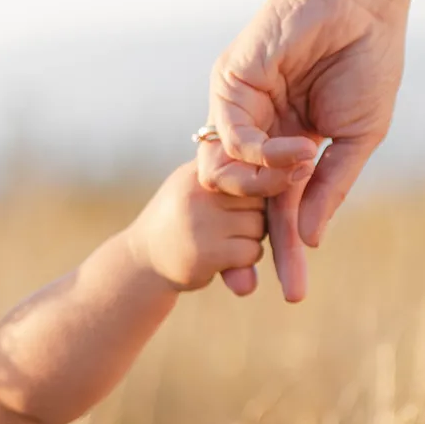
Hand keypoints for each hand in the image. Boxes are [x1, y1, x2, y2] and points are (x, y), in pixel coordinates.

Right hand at [130, 164, 266, 292]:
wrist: (142, 261)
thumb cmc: (177, 219)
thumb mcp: (193, 185)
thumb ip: (225, 174)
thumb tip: (282, 163)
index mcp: (199, 171)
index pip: (248, 165)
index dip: (263, 176)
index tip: (270, 185)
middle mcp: (200, 191)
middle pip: (260, 196)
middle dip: (256, 213)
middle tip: (231, 224)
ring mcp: (202, 221)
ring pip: (259, 225)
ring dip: (252, 237)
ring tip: (223, 240)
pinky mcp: (207, 252)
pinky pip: (252, 251)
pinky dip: (246, 259)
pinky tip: (222, 259)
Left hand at [199, 0, 406, 301]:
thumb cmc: (369, 61)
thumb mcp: (358, 138)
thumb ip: (329, 187)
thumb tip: (309, 238)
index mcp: (289, 146)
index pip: (277, 209)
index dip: (281, 251)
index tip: (289, 293)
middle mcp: (259, 130)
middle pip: (242, 202)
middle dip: (247, 246)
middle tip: (250, 285)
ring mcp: (240, 107)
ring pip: (225, 175)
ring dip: (259, 192)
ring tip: (296, 181)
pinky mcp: (230, 82)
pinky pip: (230, 136)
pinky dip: (259, 154)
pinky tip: (296, 151)